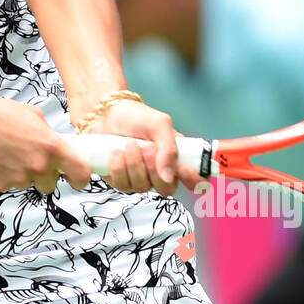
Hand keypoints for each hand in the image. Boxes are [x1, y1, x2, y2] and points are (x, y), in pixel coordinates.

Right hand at [0, 92, 93, 194]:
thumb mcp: (33, 116)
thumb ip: (49, 135)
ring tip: (7, 153)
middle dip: (44, 174)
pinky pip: (10, 185)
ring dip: (23, 173)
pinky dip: (6, 175)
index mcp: (52, 147)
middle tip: (28, 156)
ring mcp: (19, 179)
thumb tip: (57, 145)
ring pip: (29, 183)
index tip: (78, 179)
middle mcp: (39, 166)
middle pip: (51, 183)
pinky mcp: (1, 186)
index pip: (81, 172)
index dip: (81, 178)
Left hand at [82, 99, 202, 197]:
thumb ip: (169, 149)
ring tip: (129, 143)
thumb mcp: (160, 124)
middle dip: (154, 169)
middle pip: (168, 189)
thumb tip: (169, 176)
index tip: (182, 169)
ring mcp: (141, 178)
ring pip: (142, 187)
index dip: (195, 181)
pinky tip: (115, 152)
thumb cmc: (135, 117)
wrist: (105, 114)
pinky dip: (118, 167)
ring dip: (134, 164)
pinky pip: (123, 186)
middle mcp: (161, 172)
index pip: (197, 182)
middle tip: (147, 147)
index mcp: (178, 159)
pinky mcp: (121, 180)